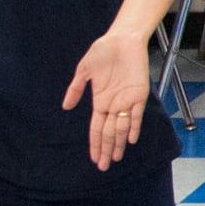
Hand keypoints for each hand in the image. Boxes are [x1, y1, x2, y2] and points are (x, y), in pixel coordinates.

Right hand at [62, 29, 151, 170]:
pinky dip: (133, 127)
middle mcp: (114, 104)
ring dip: (118, 143)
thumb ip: (76, 89)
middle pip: (109, 133)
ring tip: (116, 158)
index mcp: (100, 101)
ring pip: (122, 128)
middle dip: (106, 150)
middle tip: (104, 167)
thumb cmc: (103, 52)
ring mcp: (127, 100)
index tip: (94, 158)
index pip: (97, 129)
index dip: (95, 144)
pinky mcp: (139, 93)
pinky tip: (130, 139)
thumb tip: (65, 107)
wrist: (122, 39)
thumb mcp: (85, 70)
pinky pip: (136, 114)